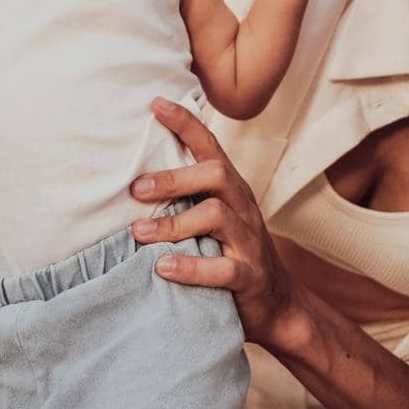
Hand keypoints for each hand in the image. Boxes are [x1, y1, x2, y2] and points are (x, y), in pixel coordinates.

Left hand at [129, 97, 304, 346]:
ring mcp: (249, 242)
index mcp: (232, 190)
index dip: (186, 124)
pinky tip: (162, 268)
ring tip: (139, 232)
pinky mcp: (249, 277)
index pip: (211, 147)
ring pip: (216, 216)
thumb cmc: (231, 254)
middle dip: (174, 178)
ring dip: (174, 223)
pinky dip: (191, 267)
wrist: (278, 305)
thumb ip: (185, 199)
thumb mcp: (213, 221)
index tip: (155, 104)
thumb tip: (131, 181)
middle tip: (136, 189)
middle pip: (215, 175)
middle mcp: (243, 208)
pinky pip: (223, 268)